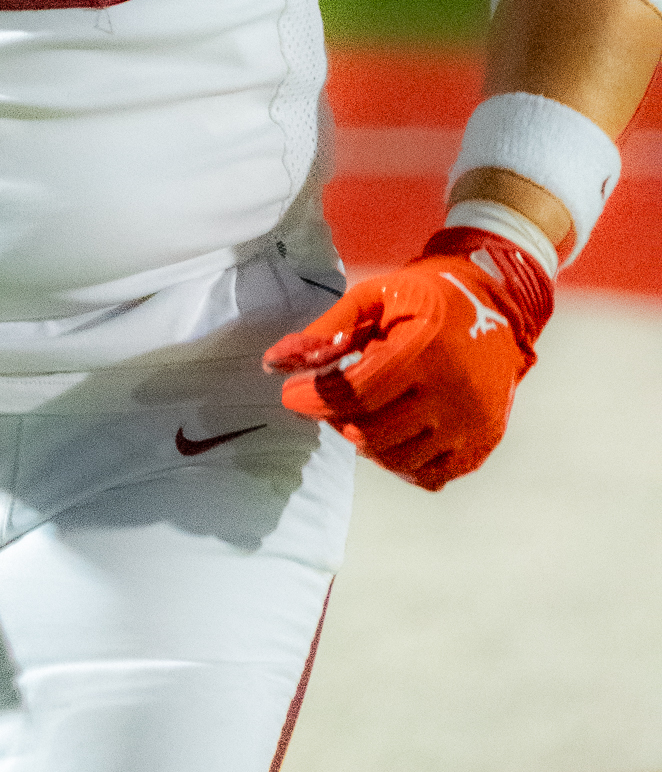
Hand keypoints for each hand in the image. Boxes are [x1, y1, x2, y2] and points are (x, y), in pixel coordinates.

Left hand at [262, 228, 552, 490]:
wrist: (496, 306)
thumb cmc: (423, 297)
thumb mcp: (372, 297)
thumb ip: (325, 331)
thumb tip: (273, 362)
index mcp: (424, 349)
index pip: (355, 393)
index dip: (314, 399)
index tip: (290, 394)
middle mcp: (452, 392)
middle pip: (372, 431)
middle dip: (335, 419)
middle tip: (325, 401)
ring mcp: (471, 423)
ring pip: (397, 458)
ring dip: (363, 441)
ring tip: (356, 414)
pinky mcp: (483, 442)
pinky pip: (429, 474)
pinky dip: (398, 462)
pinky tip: (387, 433)